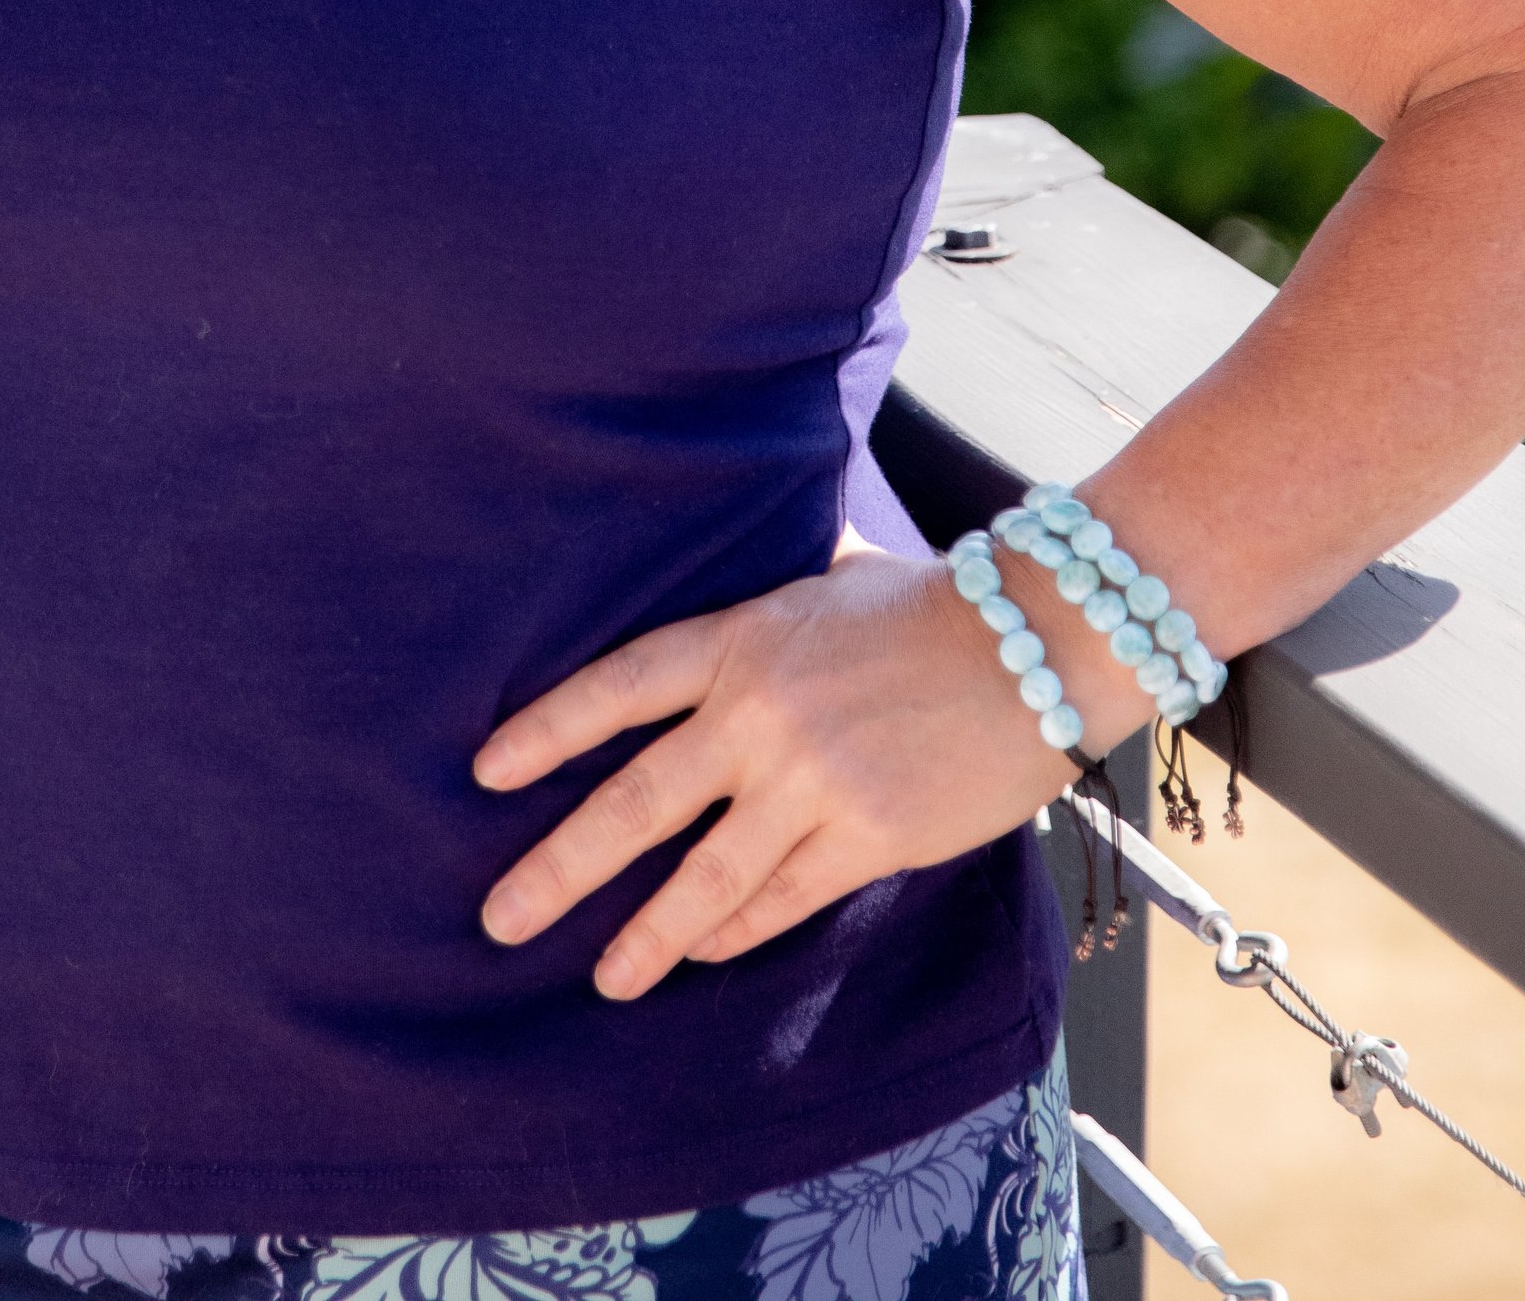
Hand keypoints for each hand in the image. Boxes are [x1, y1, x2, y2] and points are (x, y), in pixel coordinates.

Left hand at [472, 545, 1083, 999]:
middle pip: (637, 802)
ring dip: (645, 935)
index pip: (618, 688)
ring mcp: (811, 782)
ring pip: (704, 877)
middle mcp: (760, 715)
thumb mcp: (830, 577)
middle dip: (559, 867)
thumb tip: (730, 547)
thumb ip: (767, 602)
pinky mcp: (869, 836)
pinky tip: (699, 956)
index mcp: (741, 639)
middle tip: (498, 918)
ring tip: (600, 977)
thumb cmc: (933, 601)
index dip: (547, 731)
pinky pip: (781, 899)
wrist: (1038, 640)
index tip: (486, 773)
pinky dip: (734, 932)